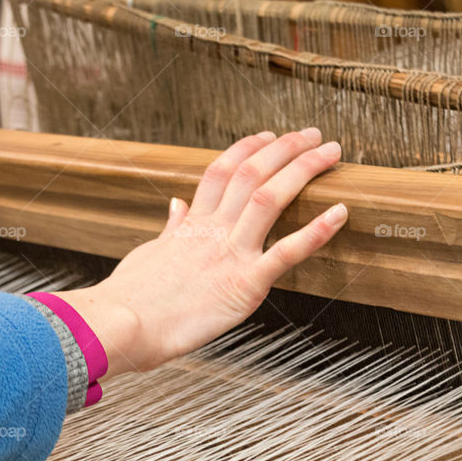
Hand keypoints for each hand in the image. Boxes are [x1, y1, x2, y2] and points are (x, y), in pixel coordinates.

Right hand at [56, 128, 347, 375]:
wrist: (120, 326)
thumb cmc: (130, 299)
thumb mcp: (148, 255)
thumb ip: (170, 229)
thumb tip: (176, 205)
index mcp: (191, 225)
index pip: (221, 171)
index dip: (247, 148)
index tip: (267, 134)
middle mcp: (212, 231)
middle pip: (251, 173)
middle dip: (285, 149)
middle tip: (312, 134)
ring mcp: (229, 254)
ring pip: (269, 198)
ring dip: (303, 170)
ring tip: (331, 153)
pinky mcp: (245, 284)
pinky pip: (287, 252)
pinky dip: (317, 231)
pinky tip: (341, 212)